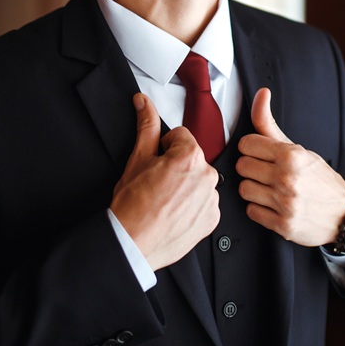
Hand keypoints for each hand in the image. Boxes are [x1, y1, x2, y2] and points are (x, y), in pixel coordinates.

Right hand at [110, 93, 220, 270]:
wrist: (131, 243)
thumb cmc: (132, 205)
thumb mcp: (137, 159)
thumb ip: (146, 126)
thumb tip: (144, 102)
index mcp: (190, 157)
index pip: (181, 137)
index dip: (164, 148)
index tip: (156, 163)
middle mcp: (207, 176)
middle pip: (192, 159)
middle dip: (177, 167)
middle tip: (157, 184)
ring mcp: (211, 200)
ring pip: (199, 182)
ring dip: (186, 187)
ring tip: (165, 201)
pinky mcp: (212, 219)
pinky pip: (205, 204)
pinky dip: (192, 207)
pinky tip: (174, 213)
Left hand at [236, 88, 344, 245]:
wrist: (344, 213)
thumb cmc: (318, 177)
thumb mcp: (297, 148)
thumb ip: (270, 124)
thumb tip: (261, 93)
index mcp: (291, 155)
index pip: (246, 144)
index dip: (252, 149)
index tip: (261, 154)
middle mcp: (288, 178)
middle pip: (242, 166)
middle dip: (252, 168)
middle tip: (267, 172)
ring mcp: (285, 202)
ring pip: (244, 189)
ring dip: (254, 189)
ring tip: (269, 189)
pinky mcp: (283, 225)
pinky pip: (252, 211)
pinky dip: (259, 208)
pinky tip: (273, 204)